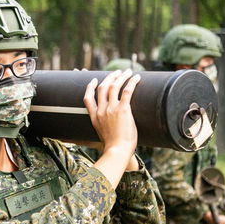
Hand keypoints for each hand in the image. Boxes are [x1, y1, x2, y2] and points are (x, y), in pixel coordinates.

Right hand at [84, 70, 140, 187]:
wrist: (117, 151)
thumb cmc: (112, 147)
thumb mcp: (100, 135)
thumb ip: (101, 128)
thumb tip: (104, 129)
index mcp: (94, 117)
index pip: (87, 98)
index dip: (90, 87)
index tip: (93, 80)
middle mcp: (101, 110)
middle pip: (102, 88)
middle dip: (109, 77)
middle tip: (116, 73)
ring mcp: (111, 109)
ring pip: (114, 86)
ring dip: (121, 77)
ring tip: (127, 72)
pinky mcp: (123, 110)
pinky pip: (127, 91)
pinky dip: (132, 82)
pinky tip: (136, 78)